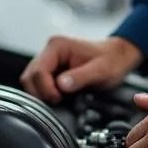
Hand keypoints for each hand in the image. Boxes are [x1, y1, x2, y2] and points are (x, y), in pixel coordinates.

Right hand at [20, 35, 143, 102]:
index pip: (38, 70)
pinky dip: (46, 93)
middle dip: (41, 92)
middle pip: (30, 76)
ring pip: (32, 81)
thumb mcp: (101, 70)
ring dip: (42, 93)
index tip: (58, 98)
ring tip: (60, 99)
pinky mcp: (52, 70)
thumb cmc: (112, 60)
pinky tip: (60, 97)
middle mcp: (50, 51)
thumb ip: (81, 77)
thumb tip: (61, 85)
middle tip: (58, 101)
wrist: (118, 57)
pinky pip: (39, 84)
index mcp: (58, 45)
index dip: (45, 88)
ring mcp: (49, 60)